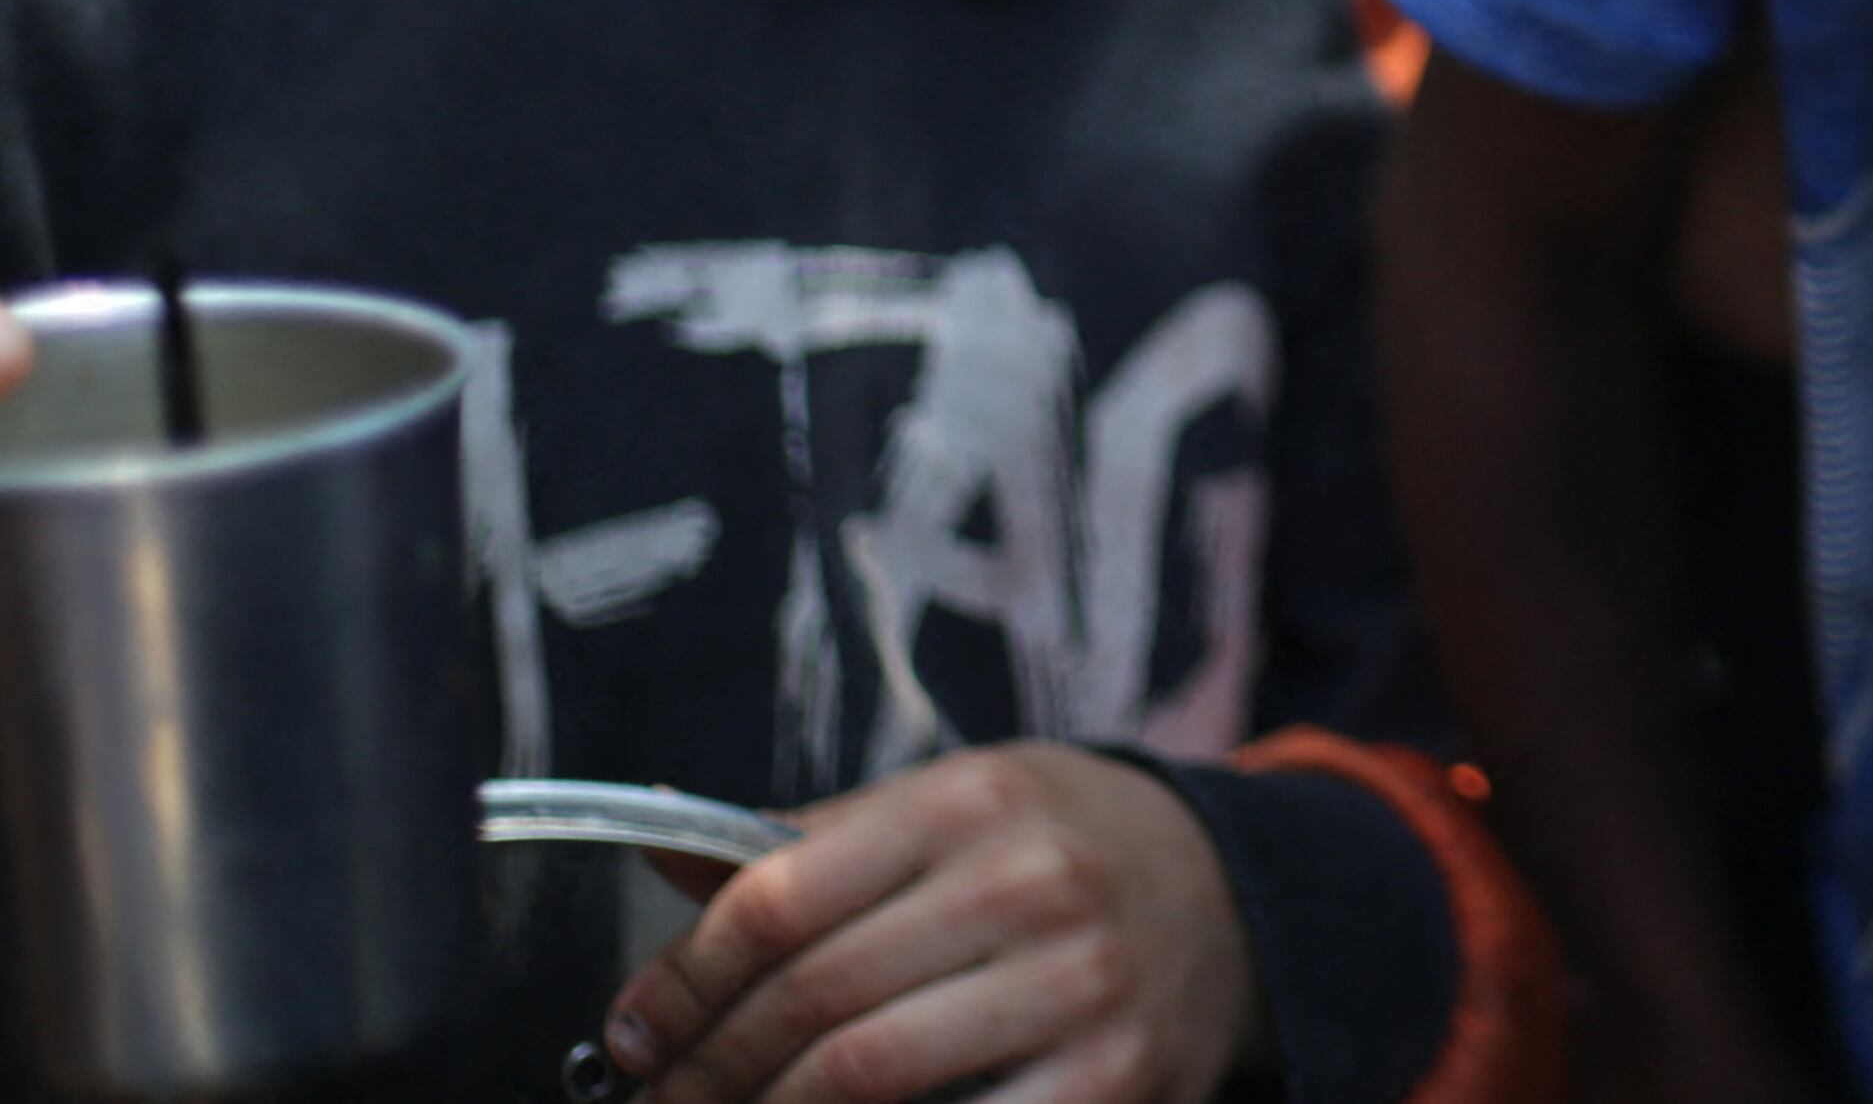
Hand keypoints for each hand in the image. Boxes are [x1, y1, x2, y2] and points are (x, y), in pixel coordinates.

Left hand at [603, 743, 1266, 1103]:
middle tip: (662, 1101)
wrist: (1236, 895)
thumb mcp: (956, 801)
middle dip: (707, 1071)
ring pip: (865, 1079)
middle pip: (810, 999)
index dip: (682, 981)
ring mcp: (1080, 985)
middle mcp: (1028, 882)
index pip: (776, 896)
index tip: (636, 1032)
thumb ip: (818, 839)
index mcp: (971, 799)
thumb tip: (662, 852)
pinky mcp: (1116, 1080)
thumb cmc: (1064, 846)